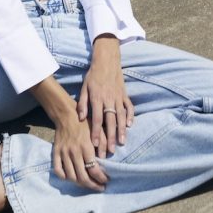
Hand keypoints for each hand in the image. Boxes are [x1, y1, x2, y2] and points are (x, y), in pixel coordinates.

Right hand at [53, 114, 109, 190]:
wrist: (66, 115)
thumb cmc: (85, 123)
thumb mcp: (98, 130)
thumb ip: (104, 143)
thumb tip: (109, 157)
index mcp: (86, 147)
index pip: (94, 169)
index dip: (101, 178)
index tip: (106, 181)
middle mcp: (74, 152)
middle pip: (83, 177)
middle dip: (93, 186)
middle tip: (100, 187)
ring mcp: (64, 154)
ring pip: (71, 177)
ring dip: (81, 184)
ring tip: (88, 184)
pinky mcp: (56, 153)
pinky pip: (58, 171)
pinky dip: (65, 178)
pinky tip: (73, 178)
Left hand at [77, 35, 134, 158]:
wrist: (107, 61)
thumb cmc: (93, 75)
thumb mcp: (84, 88)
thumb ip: (83, 103)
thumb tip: (81, 118)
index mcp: (98, 98)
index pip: (97, 119)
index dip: (96, 133)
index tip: (95, 145)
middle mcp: (109, 100)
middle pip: (110, 122)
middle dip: (110, 137)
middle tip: (110, 151)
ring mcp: (119, 97)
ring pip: (121, 117)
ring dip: (121, 130)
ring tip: (121, 142)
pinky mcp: (125, 94)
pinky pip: (129, 107)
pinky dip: (130, 116)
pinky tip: (130, 126)